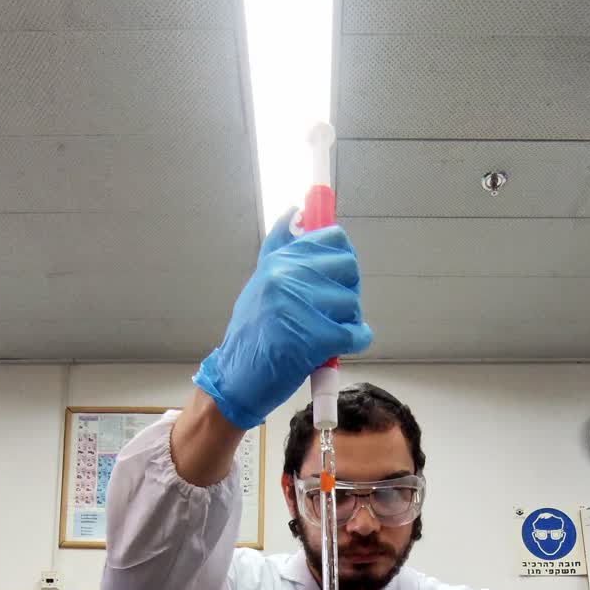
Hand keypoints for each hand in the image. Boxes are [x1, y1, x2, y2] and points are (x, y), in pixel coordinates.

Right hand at [193, 210, 371, 429]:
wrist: (235, 379)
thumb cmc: (251, 334)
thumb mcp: (259, 282)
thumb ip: (280, 247)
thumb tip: (297, 210)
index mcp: (278, 261)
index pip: (333, 239)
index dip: (341, 258)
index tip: (336, 276)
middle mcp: (288, 277)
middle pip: (348, 268)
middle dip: (347, 290)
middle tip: (331, 309)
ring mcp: (300, 307)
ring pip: (352, 303)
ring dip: (348, 320)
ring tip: (326, 331)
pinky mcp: (314, 338)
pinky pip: (355, 333)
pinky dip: (355, 341)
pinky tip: (338, 347)